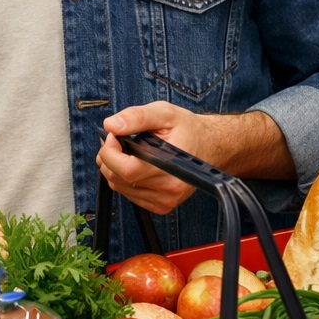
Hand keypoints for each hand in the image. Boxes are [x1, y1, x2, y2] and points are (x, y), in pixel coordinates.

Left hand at [96, 102, 211, 215]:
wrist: (209, 146)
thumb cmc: (188, 129)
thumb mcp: (164, 112)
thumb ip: (137, 116)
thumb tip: (111, 125)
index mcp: (169, 165)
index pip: (125, 170)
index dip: (110, 152)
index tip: (112, 136)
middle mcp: (168, 187)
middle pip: (118, 179)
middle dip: (108, 158)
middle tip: (116, 141)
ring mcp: (165, 200)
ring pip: (120, 188)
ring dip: (115, 169)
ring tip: (129, 152)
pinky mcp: (162, 206)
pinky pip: (130, 195)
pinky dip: (125, 180)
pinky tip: (137, 165)